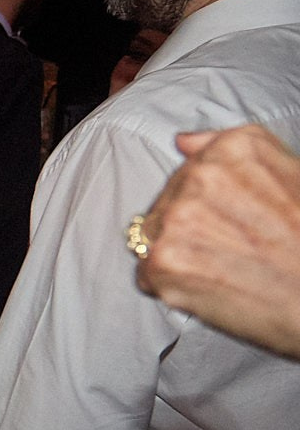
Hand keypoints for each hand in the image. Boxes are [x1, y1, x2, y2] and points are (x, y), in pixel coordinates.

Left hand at [136, 126, 299, 357]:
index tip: (236, 222)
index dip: (209, 204)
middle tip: (233, 250)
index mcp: (232, 149)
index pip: (188, 172)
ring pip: (151, 236)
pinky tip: (210, 287)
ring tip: (224, 268)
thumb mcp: (292, 173)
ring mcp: (178, 218)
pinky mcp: (163, 261)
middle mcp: (201, 176)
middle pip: (166, 203)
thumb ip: (230, 150)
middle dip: (190, 228)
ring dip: (177, 255)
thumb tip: (182, 142)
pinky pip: (145, 274)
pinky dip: (171, 286)